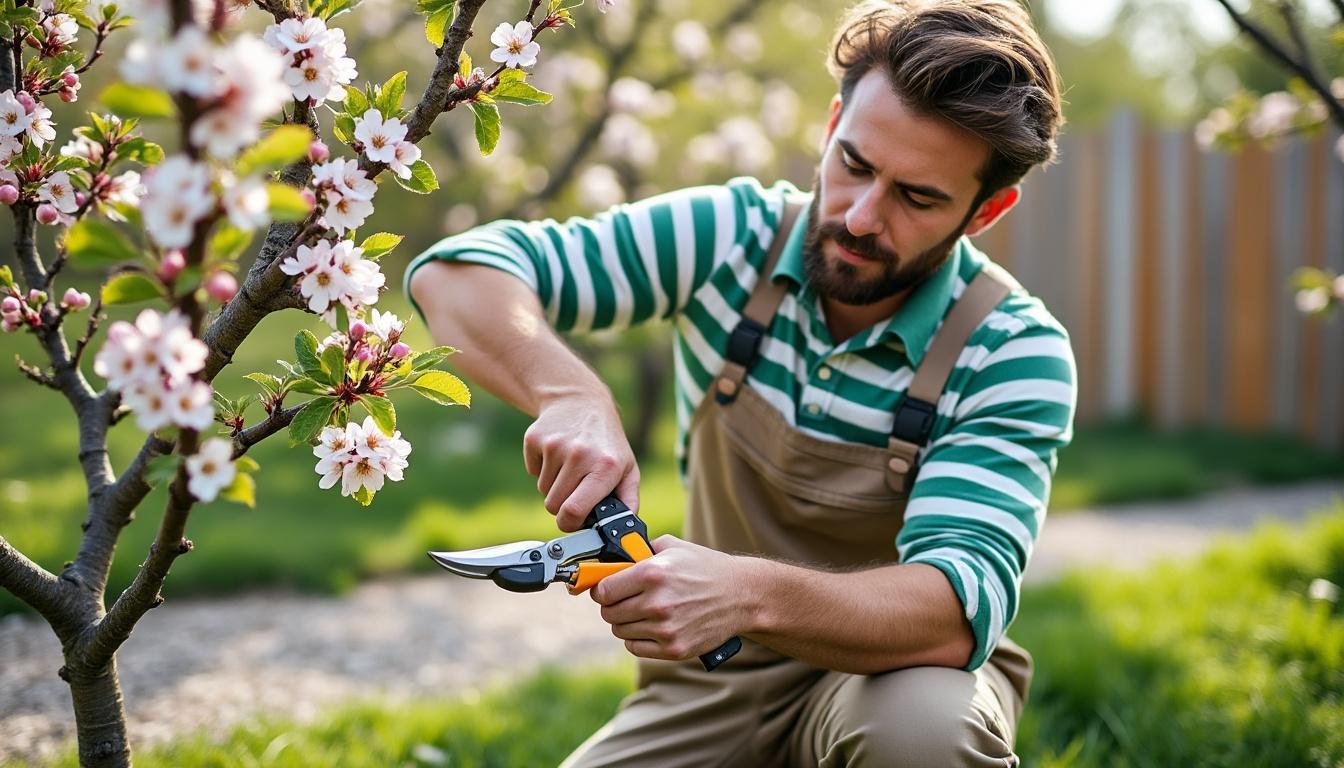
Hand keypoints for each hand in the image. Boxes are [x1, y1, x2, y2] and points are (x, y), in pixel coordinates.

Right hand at [523, 391, 638, 530]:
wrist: (580, 400)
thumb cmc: (606, 441)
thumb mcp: (627, 467)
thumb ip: (629, 500)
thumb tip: (626, 529)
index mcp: (605, 467)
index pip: (574, 510)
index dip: (570, 523)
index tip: (572, 521)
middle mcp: (580, 455)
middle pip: (553, 505)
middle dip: (562, 504)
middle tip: (575, 489)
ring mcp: (555, 445)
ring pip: (543, 490)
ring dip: (554, 485)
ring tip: (569, 467)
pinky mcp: (535, 438)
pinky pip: (532, 472)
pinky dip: (542, 469)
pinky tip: (556, 454)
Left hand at [591, 535, 749, 660]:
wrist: (741, 595)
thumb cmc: (706, 568)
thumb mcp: (674, 547)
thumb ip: (641, 550)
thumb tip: (613, 558)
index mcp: (652, 573)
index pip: (604, 590)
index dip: (602, 589)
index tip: (606, 589)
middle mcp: (656, 602)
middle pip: (609, 613)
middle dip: (612, 605)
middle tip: (623, 600)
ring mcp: (665, 629)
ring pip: (620, 631)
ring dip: (625, 622)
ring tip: (639, 612)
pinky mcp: (673, 649)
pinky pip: (635, 647)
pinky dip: (636, 638)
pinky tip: (648, 627)